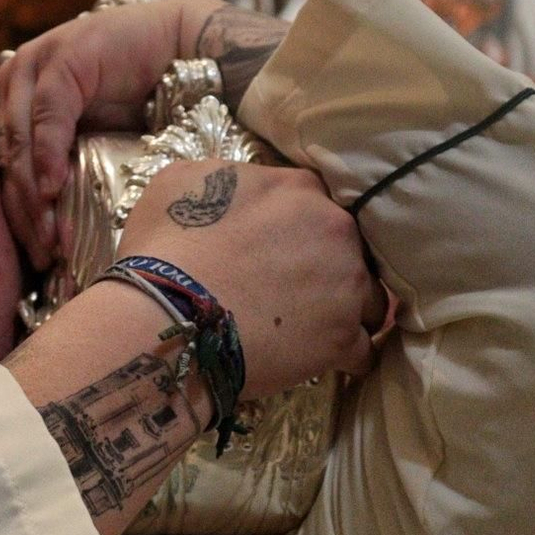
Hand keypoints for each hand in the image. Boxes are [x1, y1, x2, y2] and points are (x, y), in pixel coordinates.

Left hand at [0, 0, 213, 267]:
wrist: (185, 49)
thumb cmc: (145, 96)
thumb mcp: (95, 138)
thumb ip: (66, 165)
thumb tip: (50, 230)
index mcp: (18, 99)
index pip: (6, 163)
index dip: (19, 213)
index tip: (38, 257)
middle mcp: (18, 80)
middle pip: (8, 156)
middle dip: (25, 212)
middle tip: (45, 255)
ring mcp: (35, 64)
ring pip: (20, 139)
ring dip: (33, 193)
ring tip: (50, 236)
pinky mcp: (61, 58)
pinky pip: (47, 115)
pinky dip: (48, 154)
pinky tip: (53, 189)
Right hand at [118, 160, 384, 398]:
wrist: (166, 318)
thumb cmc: (164, 248)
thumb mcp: (181, 182)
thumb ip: (225, 176)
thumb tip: (236, 187)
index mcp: (300, 188)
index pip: (318, 200)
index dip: (300, 223)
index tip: (282, 243)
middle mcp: (337, 230)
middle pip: (353, 247)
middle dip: (330, 265)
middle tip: (294, 286)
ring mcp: (347, 287)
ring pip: (369, 298)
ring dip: (347, 309)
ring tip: (313, 326)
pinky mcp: (343, 340)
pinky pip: (362, 350)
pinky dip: (344, 355)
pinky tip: (321, 358)